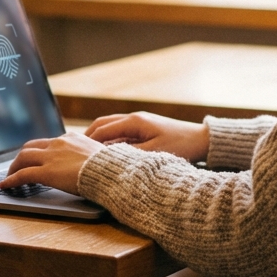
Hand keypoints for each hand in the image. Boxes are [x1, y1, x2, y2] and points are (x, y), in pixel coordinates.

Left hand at [0, 132, 103, 194]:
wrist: (110, 172)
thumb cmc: (111, 168)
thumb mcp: (101, 156)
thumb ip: (91, 157)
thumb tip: (95, 165)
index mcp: (72, 138)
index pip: (49, 142)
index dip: (39, 152)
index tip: (36, 158)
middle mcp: (58, 144)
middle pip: (31, 147)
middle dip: (22, 157)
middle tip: (17, 167)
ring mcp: (51, 157)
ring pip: (23, 158)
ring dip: (13, 168)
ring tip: (9, 177)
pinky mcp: (46, 172)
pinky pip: (23, 175)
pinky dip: (11, 180)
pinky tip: (5, 186)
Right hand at [84, 111, 209, 161]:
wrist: (202, 139)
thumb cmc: (180, 147)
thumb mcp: (153, 154)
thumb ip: (128, 156)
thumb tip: (107, 159)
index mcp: (134, 122)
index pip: (101, 130)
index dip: (87, 143)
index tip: (74, 155)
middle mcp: (134, 118)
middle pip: (102, 124)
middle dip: (87, 137)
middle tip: (74, 151)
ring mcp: (139, 121)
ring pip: (110, 126)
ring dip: (98, 138)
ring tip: (87, 153)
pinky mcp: (145, 127)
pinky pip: (121, 131)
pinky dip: (110, 139)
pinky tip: (107, 152)